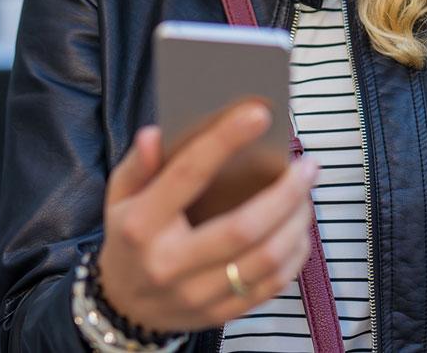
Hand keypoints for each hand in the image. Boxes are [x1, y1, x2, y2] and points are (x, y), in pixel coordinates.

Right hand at [97, 102, 319, 332]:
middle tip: (307, 166)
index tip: (260, 113)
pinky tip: (299, 229)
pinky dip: (295, 254)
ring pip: (265, 259)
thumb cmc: (129, 238)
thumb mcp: (119, 197)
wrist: (122, 306)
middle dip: (286, 193)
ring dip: (297, 222)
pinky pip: (271, 286)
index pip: (188, 175)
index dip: (225, 140)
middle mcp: (169, 264)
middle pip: (243, 228)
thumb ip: (138, 164)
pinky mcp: (218, 313)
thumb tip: (155, 133)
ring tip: (307, 194)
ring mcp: (195, 294)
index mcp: (142, 226)